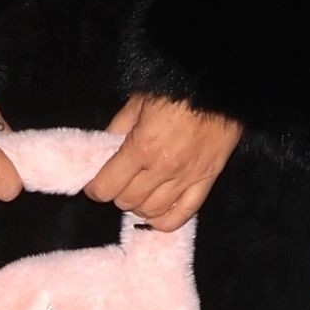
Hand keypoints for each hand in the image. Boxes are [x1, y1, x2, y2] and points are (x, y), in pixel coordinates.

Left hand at [81, 93, 243, 231]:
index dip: (95, 189)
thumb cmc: (176, 90)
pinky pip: (184, 214)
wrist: (216, 87)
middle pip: (128, 201)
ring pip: (153, 211)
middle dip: (117, 195)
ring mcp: (186, 178)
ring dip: (138, 207)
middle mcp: (162, 168)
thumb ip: (118, 127)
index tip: (94, 186)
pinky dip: (166, 222)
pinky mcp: (207, 181)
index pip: (108, 185)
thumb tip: (103, 149)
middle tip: (118, 184)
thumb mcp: (138, 101)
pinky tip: (156, 217)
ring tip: (137, 195)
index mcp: (141, 147)